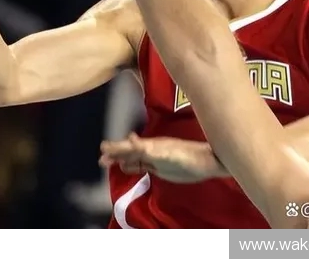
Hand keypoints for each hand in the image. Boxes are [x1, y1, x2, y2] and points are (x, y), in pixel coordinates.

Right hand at [99, 133, 227, 183]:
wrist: (206, 162)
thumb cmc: (190, 157)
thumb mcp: (170, 155)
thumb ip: (152, 150)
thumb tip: (132, 140)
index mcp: (152, 145)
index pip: (129, 146)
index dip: (117, 147)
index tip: (103, 147)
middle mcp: (152, 150)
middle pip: (129, 152)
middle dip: (115, 154)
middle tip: (101, 158)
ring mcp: (156, 158)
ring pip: (133, 159)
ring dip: (120, 160)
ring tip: (107, 162)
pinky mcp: (161, 167)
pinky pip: (142, 166)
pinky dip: (131, 166)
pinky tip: (126, 168)